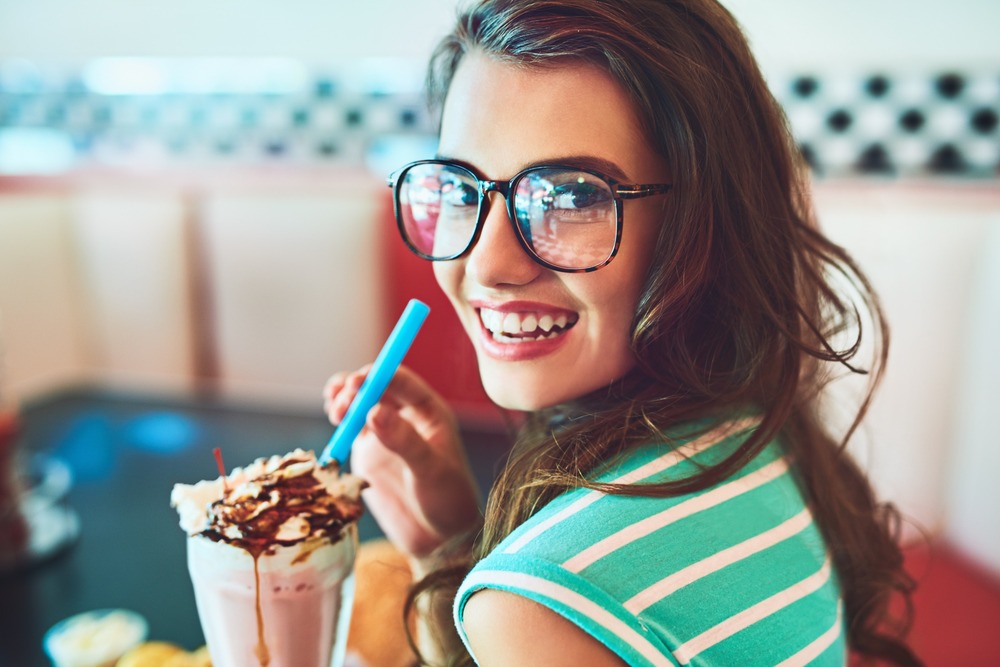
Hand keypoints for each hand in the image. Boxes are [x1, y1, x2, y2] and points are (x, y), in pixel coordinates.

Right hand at [323, 365, 481, 561]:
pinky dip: (337, 425)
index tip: (357, 381)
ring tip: (335, 411)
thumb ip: (403, 440)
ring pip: (358, 406)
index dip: (377, 376)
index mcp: (428, 412)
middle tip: (340, 399)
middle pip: (374, 389)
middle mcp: (405, 417)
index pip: (400, 381)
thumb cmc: (448, 500)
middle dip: (354, 388)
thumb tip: (373, 411)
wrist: (440, 538)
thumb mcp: (430, 470)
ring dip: (343, 402)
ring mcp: (385, 434)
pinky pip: (349, 431)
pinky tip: (333, 428)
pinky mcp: (368, 454)